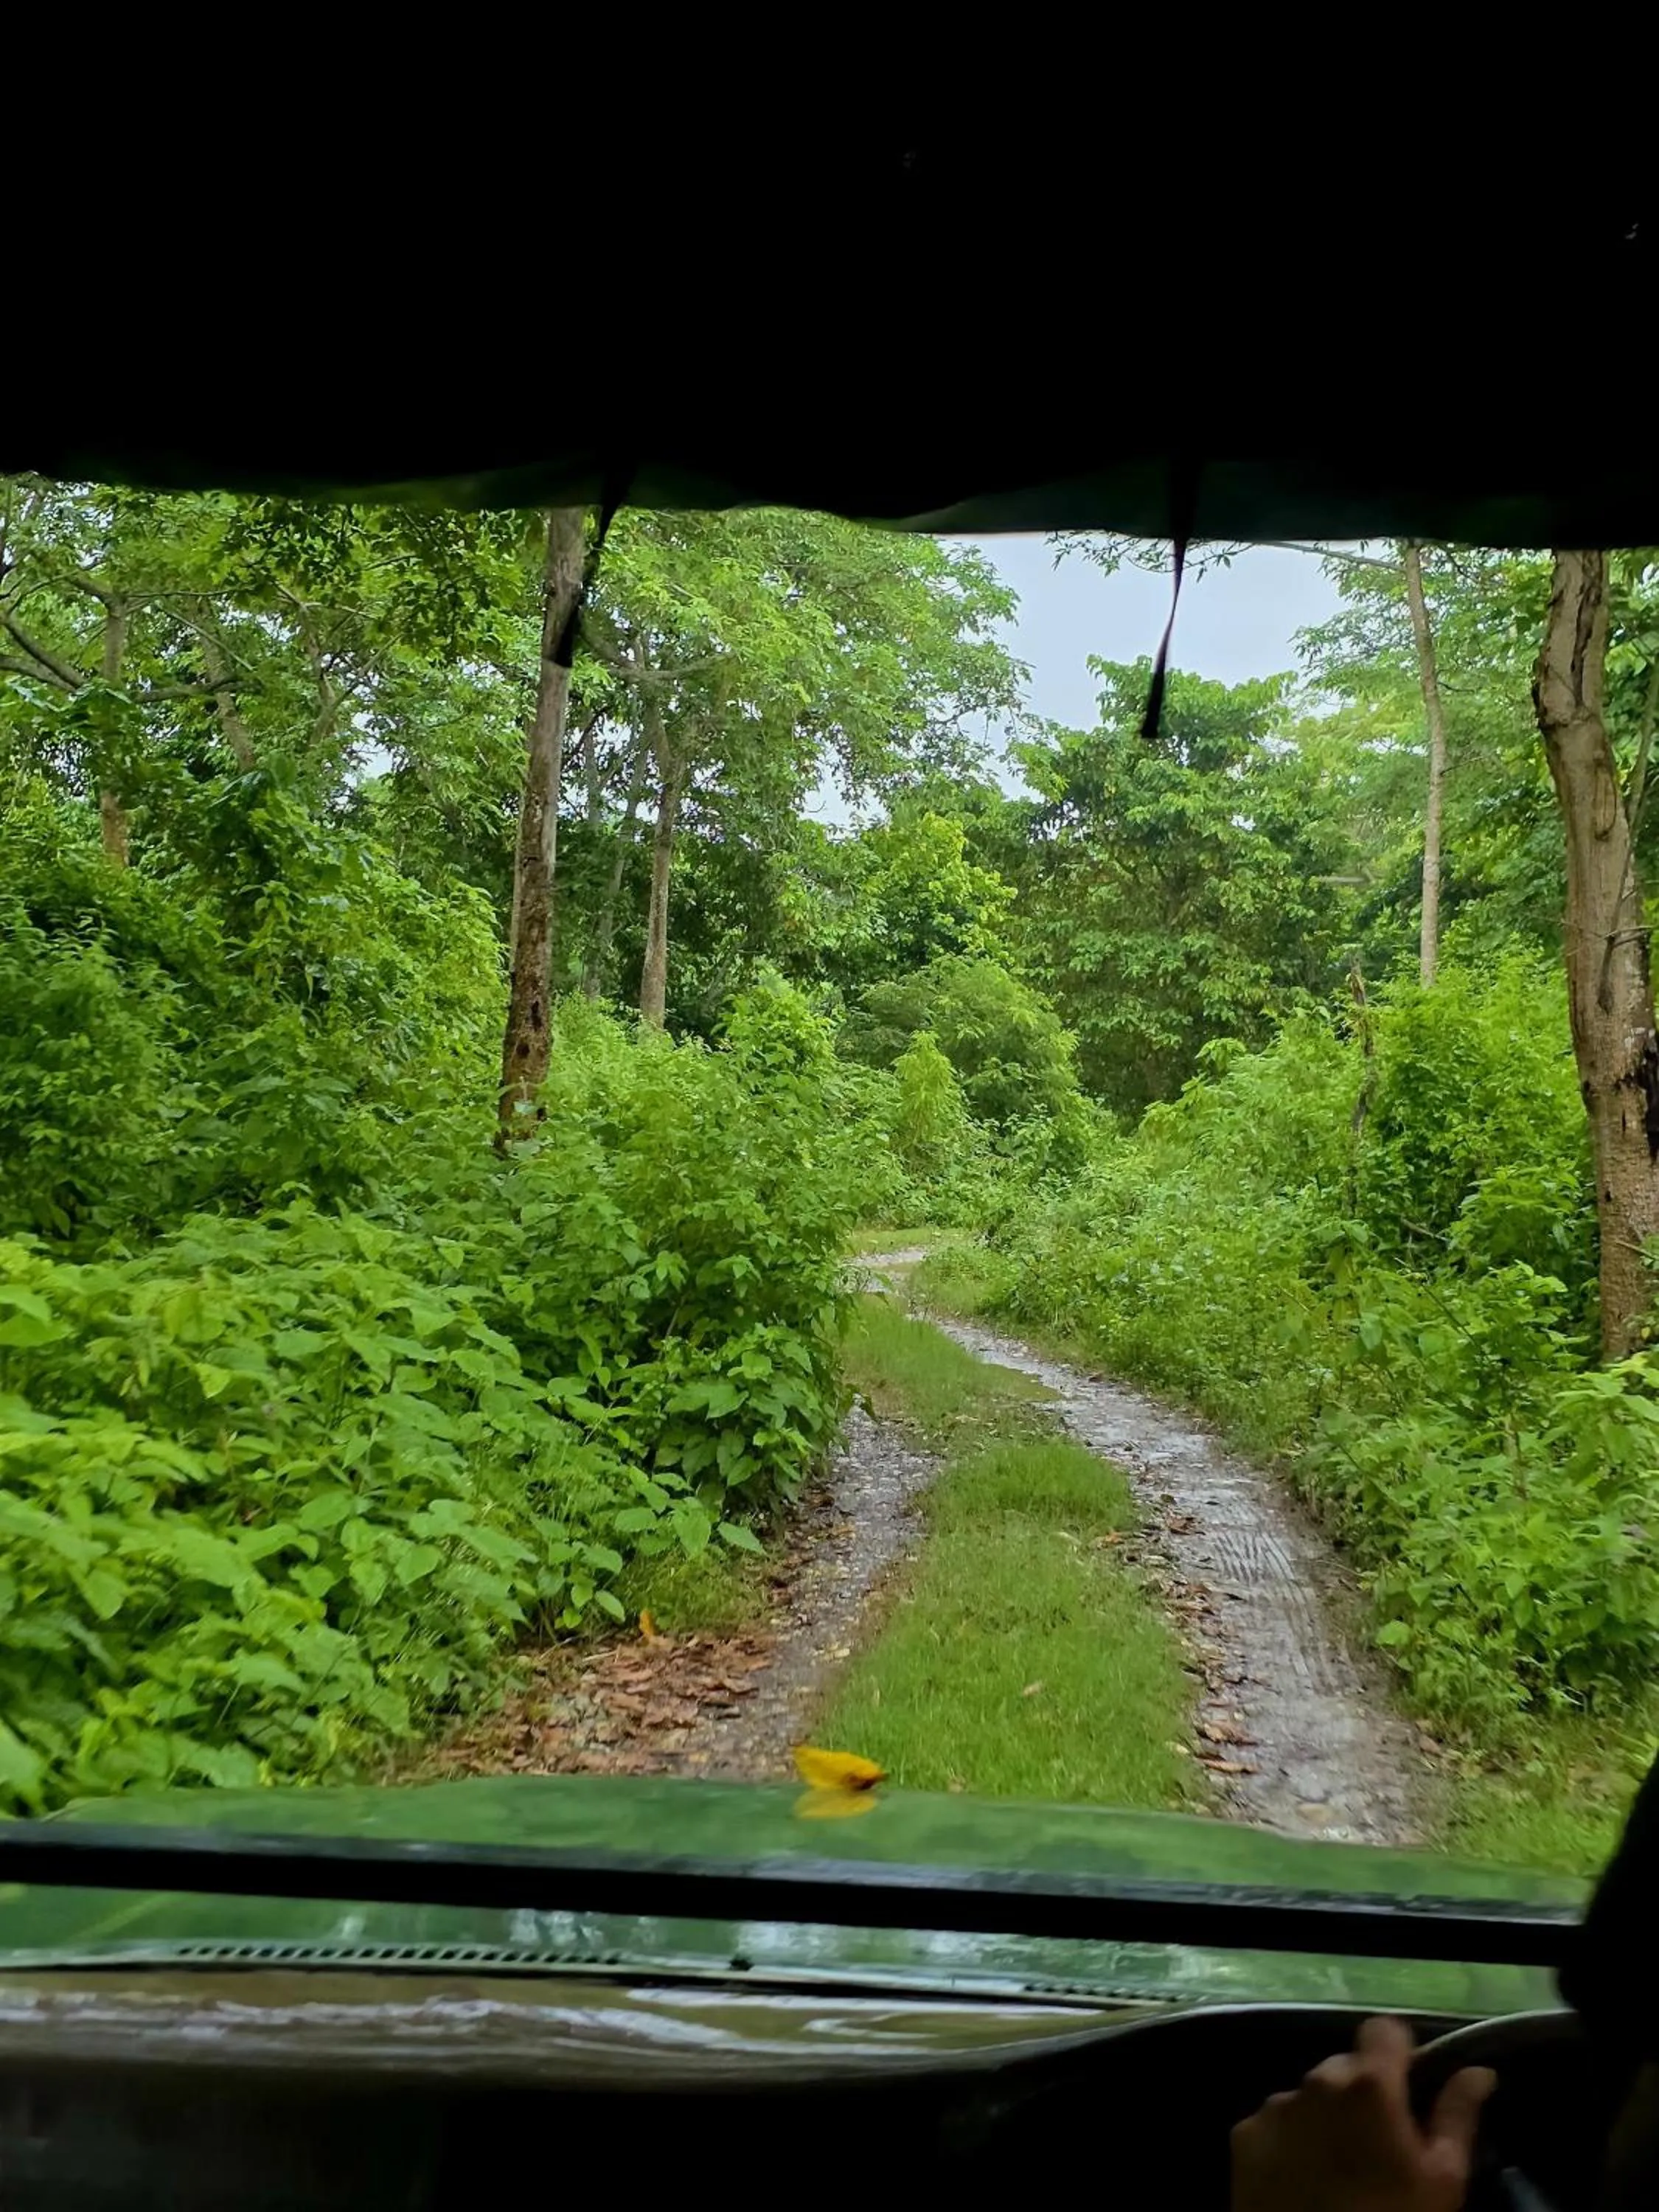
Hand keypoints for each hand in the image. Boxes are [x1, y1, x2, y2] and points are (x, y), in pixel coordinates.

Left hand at [1231, 2014, 1495, 2211]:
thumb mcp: (1441, 2181)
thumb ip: (1456, 2115)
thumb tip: (1478, 2071)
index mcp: (1369, 2085)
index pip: (1384, 2030)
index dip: (1399, 2054)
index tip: (1408, 2089)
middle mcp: (1315, 2081)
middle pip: (1346, 2067)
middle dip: (1363, 2095)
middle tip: (1378, 2147)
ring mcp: (1274, 2106)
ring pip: (1310, 2096)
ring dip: (1327, 2118)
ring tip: (1339, 2169)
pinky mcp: (1243, 2134)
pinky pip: (1276, 2122)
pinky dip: (1292, 2141)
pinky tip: (1304, 2180)